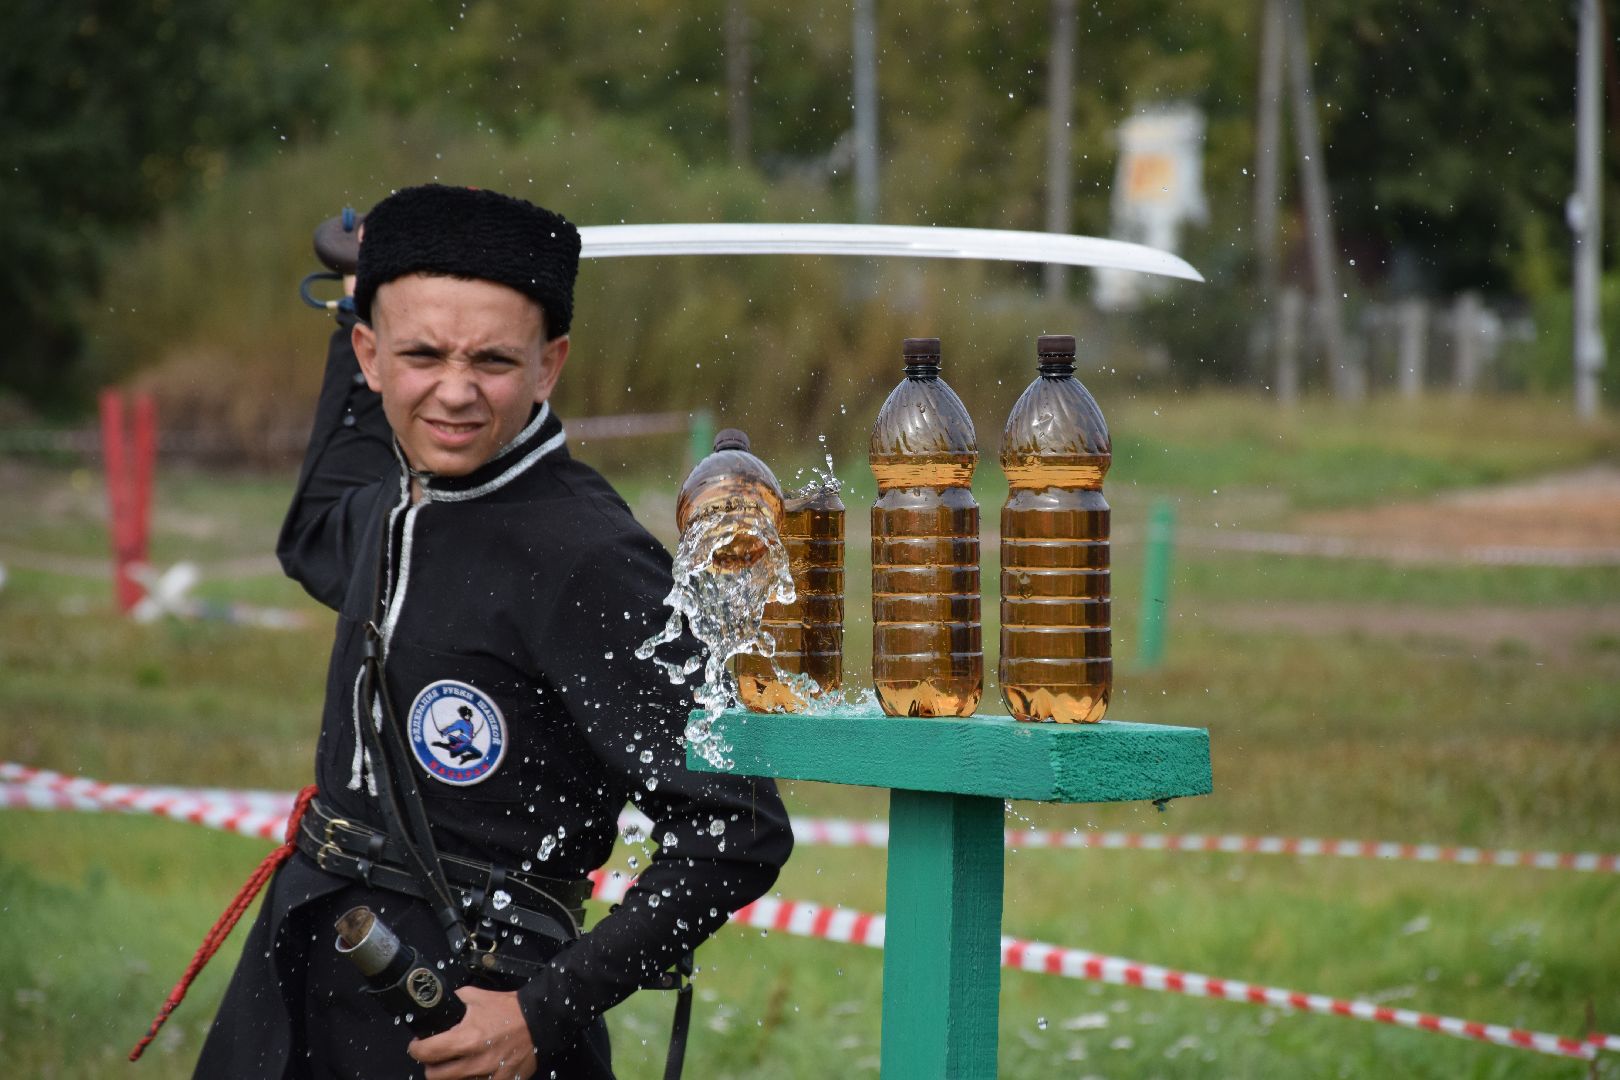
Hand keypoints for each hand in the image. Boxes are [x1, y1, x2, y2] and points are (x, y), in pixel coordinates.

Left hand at [407, 986, 537, 1079]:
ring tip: (453, 1064)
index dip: (416, 1049)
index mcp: (466, 1038)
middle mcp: (474, 1062)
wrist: (539, 1021)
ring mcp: (488, 1076)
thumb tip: (439, 1004)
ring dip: (449, 1075)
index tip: (417, 1045)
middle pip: (434, 1076)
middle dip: (430, 1064)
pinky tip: (471, 1072)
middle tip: (435, 1056)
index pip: (427, 1052)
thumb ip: (455, 1001)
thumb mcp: (477, 996)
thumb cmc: (509, 1009)